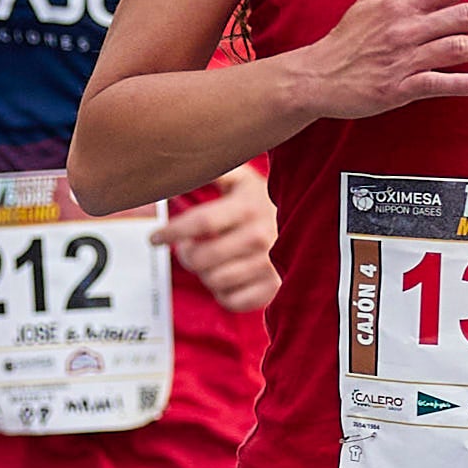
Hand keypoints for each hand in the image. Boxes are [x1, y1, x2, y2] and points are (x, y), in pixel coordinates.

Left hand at [166, 165, 279, 313]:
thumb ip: (215, 171)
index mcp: (249, 206)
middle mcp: (261, 236)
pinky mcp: (274, 289)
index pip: (201, 223)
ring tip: (210, 260)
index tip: (154, 237)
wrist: (313, 223)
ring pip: (214, 281)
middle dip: (185, 254)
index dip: (172, 231)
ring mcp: (269, 266)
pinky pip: (232, 302)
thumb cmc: (265, 201)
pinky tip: (227, 277)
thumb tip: (180, 166)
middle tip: (186, 247)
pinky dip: (222, 293)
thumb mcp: (244, 179)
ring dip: (204, 273)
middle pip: (202, 258)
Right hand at [287, 0, 467, 120]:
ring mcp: (403, 59)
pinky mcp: (397, 89)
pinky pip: (434, 84)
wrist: (317, 76)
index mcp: (402, 4)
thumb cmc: (349, 38)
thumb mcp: (372, 0)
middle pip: (462, 16)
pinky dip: (459, 83)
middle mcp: (406, 28)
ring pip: (455, 48)